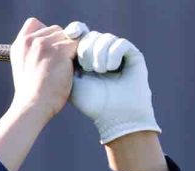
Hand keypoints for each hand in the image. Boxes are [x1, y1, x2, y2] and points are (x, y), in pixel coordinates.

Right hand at [9, 18, 77, 122]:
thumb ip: (34, 52)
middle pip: (55, 30)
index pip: (34, 23)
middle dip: (60, 44)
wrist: (32, 106)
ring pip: (67, 36)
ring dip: (70, 50)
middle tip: (58, 64)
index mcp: (19, 45)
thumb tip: (57, 43)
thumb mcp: (24, 68)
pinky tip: (73, 68)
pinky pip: (78, 44)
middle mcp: (30, 41)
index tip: (48, 51)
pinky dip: (79, 55)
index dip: (45, 34)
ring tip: (65, 68)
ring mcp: (44, 45)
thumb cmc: (31, 94)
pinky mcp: (59, 51)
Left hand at [65, 22, 161, 143]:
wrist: (115, 115)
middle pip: (91, 35)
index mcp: (85, 57)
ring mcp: (118, 53)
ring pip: (105, 37)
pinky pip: (121, 43)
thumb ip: (65, 61)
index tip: (70, 34)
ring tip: (99, 71)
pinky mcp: (133, 55)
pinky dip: (113, 54)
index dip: (75, 30)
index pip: (80, 34)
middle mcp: (102, 53)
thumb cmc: (92, 102)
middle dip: (85, 49)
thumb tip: (61, 40)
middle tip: (87, 68)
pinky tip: (110, 68)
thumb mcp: (71, 81)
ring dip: (99, 54)